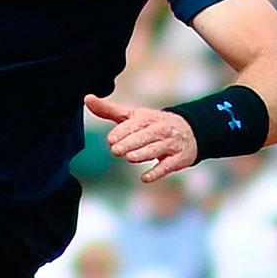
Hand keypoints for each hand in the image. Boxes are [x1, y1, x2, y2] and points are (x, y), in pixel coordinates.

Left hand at [84, 94, 199, 182]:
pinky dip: (157, 172)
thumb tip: (87, 98)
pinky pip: (167, 166)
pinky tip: (145, 178)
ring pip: (156, 149)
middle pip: (145, 136)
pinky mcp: (178, 159)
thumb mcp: (133, 115)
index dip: (123, 131)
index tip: (111, 139)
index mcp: (147, 117)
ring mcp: (170, 144)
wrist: (189, 131)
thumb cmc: (152, 124)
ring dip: (143, 154)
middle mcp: (160, 129)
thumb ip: (109, 110)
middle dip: (131, 143)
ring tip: (130, 158)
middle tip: (116, 150)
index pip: (135, 124)